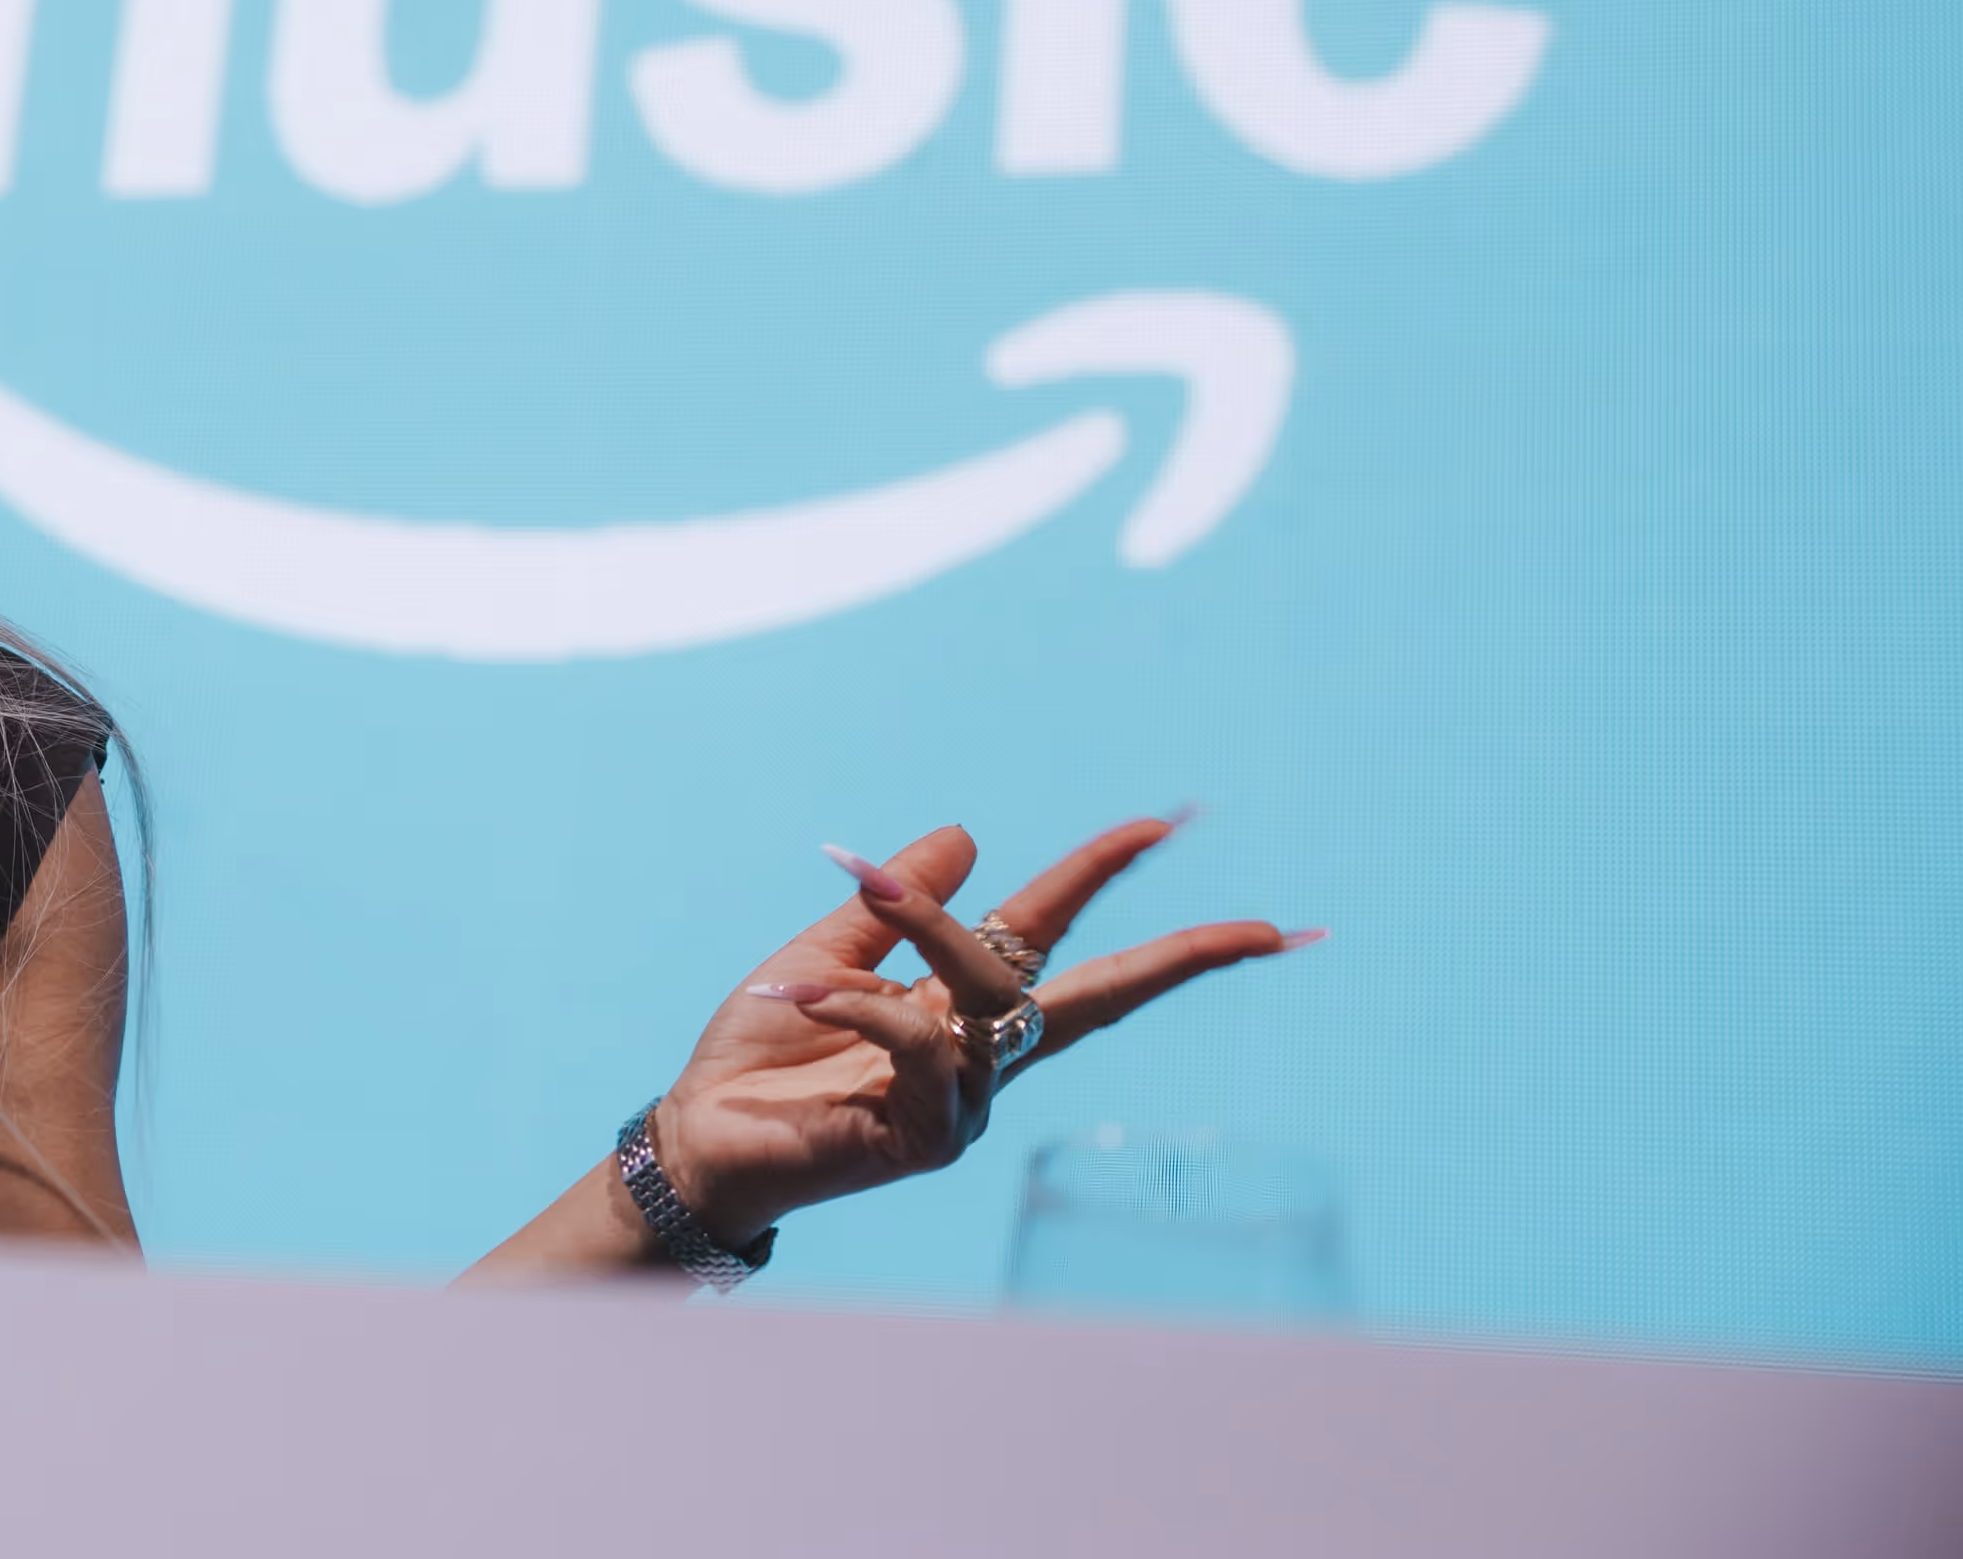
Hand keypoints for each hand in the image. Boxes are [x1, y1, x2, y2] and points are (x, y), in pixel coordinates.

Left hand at [647, 817, 1315, 1244]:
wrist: (701, 1137)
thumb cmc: (761, 1057)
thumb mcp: (824, 954)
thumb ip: (891, 905)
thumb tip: (966, 833)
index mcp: (957, 1008)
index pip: (1047, 932)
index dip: (1099, 877)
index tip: (1163, 823)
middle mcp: (980, 1056)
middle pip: (1099, 996)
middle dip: (1180, 959)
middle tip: (1261, 929)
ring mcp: (965, 1103)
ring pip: (989, 992)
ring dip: (932, 926)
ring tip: (864, 890)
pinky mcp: (930, 1139)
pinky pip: (918, 1045)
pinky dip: (859, 1004)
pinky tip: (799, 994)